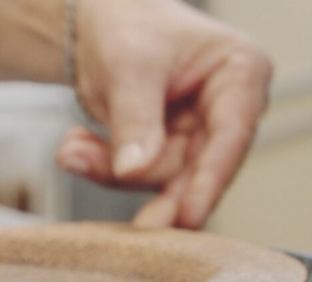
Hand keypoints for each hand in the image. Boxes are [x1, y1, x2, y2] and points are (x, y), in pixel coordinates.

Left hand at [55, 0, 271, 228]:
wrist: (95, 25)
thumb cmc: (126, 26)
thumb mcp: (129, 67)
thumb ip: (135, 119)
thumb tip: (134, 170)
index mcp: (240, 72)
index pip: (232, 134)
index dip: (210, 180)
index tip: (189, 216)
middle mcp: (225, 110)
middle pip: (195, 165)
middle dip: (147, 180)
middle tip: (132, 225)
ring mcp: (195, 133)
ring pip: (159, 177)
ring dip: (110, 168)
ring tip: (70, 151)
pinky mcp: (164, 150)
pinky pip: (135, 174)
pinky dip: (101, 165)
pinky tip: (73, 149)